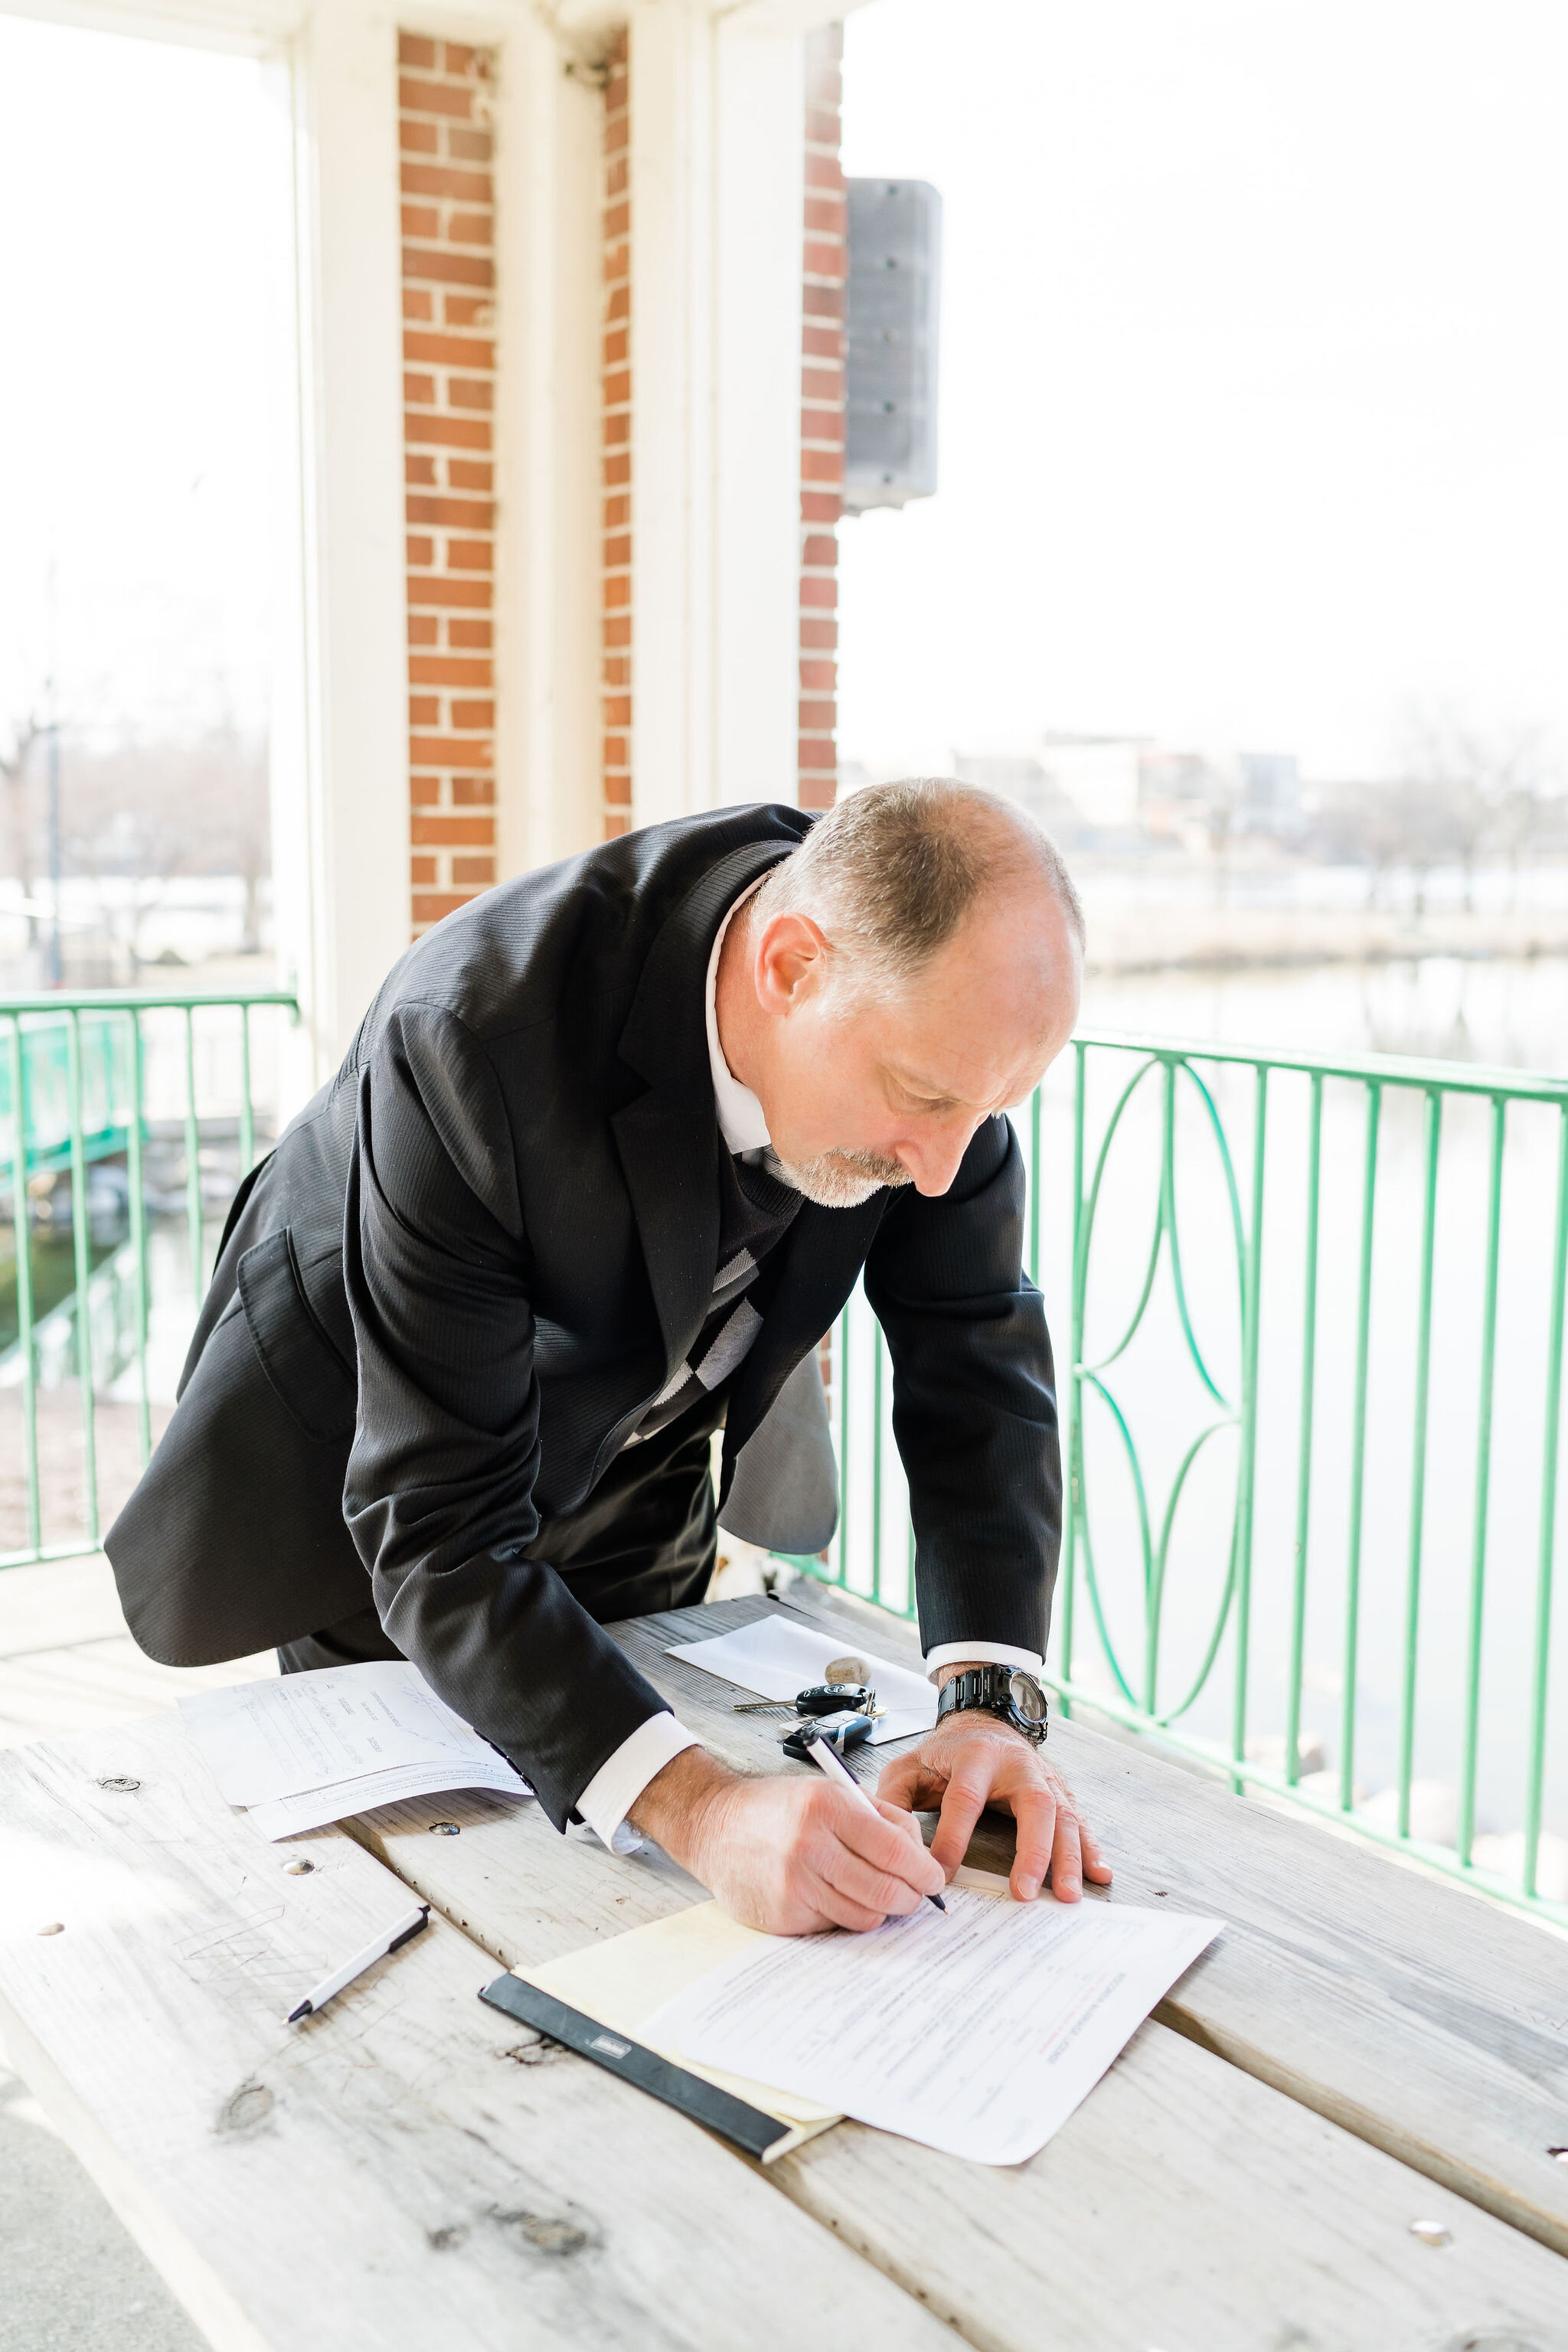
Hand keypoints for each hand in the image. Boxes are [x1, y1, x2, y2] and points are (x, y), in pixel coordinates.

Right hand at [628, 1746, 946, 1934]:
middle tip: (913, 1894)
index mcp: (828, 1808)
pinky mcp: (782, 1915)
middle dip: (911, 1898)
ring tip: (874, 1893)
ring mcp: (794, 1885)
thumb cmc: (778, 1808)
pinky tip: (831, 1895)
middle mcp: (810, 1846)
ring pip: (865, 1917)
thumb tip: (921, 1857)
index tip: (932, 1878)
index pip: (897, 1853)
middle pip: (887, 1892)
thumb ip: (881, 1819)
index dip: (925, 1872)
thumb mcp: (831, 1793)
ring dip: (879, 1910)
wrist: (715, 1826)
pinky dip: (842, 1914)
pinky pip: (834, 1925)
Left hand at [877, 1712, 1111, 1903]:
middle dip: (1031, 1851)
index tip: (939, 1876)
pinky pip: (1080, 1820)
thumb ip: (893, 1800)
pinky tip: (1099, 1874)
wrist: (982, 1721)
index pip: (964, 1799)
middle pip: (1033, 1804)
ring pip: (1063, 1815)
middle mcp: (1015, 1765)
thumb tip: (884, 1838)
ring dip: (1068, 1857)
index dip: (952, 1838)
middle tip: (1024, 1892)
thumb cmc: (944, 1754)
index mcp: (973, 1756)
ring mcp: (1043, 1778)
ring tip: (1067, 1895)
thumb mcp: (908, 1766)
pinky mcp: (1060, 1791)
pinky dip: (1091, 1848)